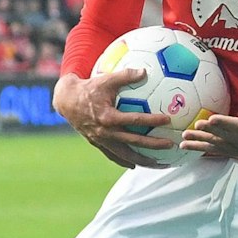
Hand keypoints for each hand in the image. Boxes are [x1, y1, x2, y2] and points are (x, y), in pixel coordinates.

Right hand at [54, 68, 173, 169]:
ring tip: (158, 163)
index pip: (135, 120)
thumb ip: (125, 76)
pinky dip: (125, 161)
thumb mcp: (106, 79)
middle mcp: (106, 132)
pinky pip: (114, 156)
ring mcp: (101, 141)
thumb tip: (144, 72)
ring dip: (142, 160)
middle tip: (171, 144)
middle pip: (134, 141)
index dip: (152, 120)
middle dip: (154, 145)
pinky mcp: (97, 144)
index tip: (168, 120)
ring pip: (125, 154)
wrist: (67, 101)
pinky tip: (136, 165)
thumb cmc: (88, 88)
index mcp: (109, 117)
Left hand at [180, 82, 237, 163]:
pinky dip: (198, 147)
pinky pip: (210, 150)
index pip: (236, 126)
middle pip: (222, 135)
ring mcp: (232, 147)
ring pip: (213, 144)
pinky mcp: (227, 150)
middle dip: (209, 131)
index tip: (212, 120)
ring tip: (184, 137)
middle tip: (196, 125)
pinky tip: (184, 144)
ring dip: (198, 140)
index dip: (224, 123)